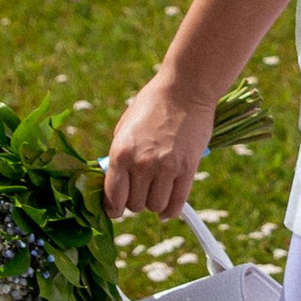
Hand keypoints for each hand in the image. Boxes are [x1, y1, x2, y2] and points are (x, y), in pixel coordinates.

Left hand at [104, 74, 216, 222]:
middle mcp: (142, 164)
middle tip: (140, 192)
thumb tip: (115, 184)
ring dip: (154, 204)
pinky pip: (177, 203)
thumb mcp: (124, 128)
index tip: (116, 208)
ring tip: (155, 193)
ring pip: (155, 206)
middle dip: (135, 202)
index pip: (113, 198)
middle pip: (135, 205)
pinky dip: (170, 211)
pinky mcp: (187, 169)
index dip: (113, 208)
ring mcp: (166, 168)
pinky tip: (167, 209)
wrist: (185, 89)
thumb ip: (119, 157)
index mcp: (121, 153)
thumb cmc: (152, 105)